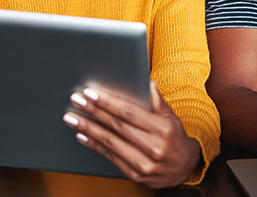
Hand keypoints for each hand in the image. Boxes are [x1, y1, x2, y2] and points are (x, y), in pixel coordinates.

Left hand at [62, 80, 201, 187]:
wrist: (184, 168)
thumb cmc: (175, 138)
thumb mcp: (171, 116)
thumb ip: (157, 100)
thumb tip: (148, 82)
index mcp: (161, 128)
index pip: (129, 112)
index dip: (107, 102)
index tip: (91, 94)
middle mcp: (152, 146)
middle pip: (116, 126)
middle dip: (93, 112)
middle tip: (76, 100)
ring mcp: (143, 163)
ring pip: (110, 142)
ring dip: (88, 129)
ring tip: (72, 118)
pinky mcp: (135, 174)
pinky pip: (111, 158)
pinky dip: (94, 146)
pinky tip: (82, 136)